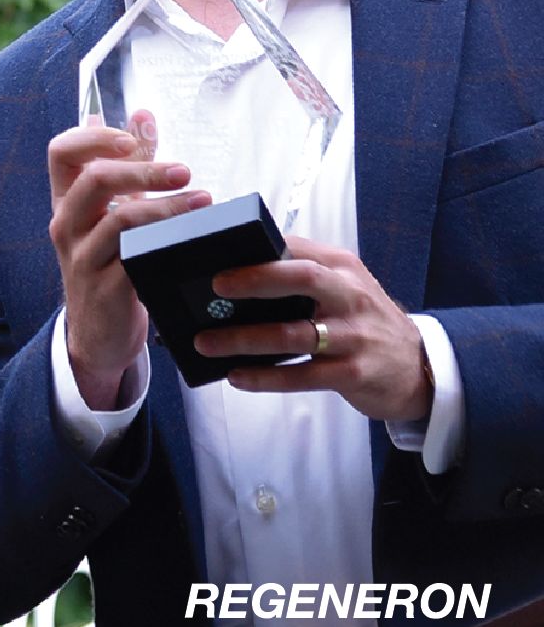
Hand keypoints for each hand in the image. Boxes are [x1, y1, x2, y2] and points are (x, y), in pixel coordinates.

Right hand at [48, 111, 211, 409]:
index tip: (132, 138)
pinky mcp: (106, 290)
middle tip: (184, 170)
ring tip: (203, 201)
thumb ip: (129, 164)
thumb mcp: (113, 210)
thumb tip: (142, 114)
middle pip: (95, 179)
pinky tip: (192, 239)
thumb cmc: (108, 263)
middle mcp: (67, 224)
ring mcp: (83, 258)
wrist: (98, 334)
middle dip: (144, 169)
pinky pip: (136, 259)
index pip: (62, 151)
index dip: (94, 136)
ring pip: (121, 220)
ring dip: (167, 207)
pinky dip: (167, 244)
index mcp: (66, 200)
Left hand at [193, 235, 430, 421]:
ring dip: (244, 338)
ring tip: (206, 342)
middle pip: (302, 279)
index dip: (259, 250)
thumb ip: (302, 272)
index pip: (297, 248)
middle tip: (215, 287)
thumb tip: (239, 267)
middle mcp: (349, 295)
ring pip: (293, 334)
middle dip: (255, 280)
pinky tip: (237, 376)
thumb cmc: (362, 320)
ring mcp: (353, 335)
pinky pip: (302, 376)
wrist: (419, 367)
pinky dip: (265, 377)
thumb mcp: (342, 285)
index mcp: (341, 267)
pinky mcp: (353, 373)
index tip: (219, 255)